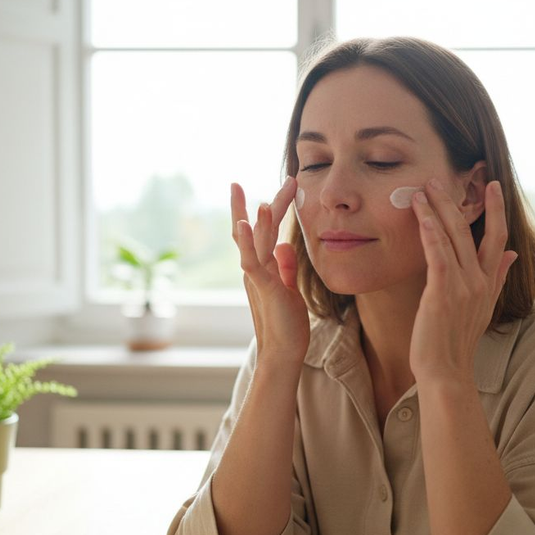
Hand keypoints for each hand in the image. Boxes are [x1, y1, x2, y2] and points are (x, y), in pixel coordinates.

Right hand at [231, 177, 310, 362]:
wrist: (282, 353)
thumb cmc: (286, 325)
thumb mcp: (288, 289)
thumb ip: (286, 267)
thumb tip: (285, 245)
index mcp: (262, 268)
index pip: (263, 234)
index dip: (268, 211)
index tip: (277, 188)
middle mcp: (255, 269)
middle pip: (257, 230)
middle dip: (260, 205)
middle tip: (249, 181)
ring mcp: (257, 277)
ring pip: (254, 240)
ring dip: (254, 216)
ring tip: (248, 192)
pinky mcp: (262, 286)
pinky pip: (252, 260)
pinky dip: (247, 240)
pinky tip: (245, 222)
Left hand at [408, 178, 516, 385]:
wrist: (447, 373)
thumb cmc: (456, 342)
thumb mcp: (482, 307)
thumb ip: (497, 277)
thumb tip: (512, 254)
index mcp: (488, 284)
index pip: (498, 238)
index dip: (495, 211)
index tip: (492, 186)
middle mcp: (479, 282)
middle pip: (472, 232)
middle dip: (455, 202)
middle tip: (439, 178)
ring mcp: (463, 287)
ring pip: (453, 238)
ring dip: (437, 211)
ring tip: (423, 189)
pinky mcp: (443, 294)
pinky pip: (439, 255)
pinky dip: (431, 233)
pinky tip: (422, 216)